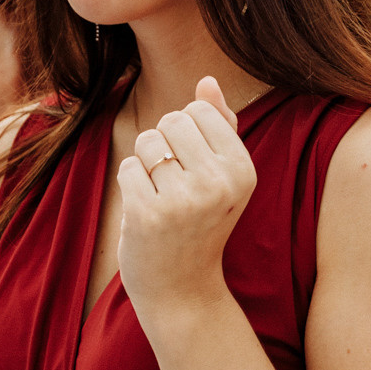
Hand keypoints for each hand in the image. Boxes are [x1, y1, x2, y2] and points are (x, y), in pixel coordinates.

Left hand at [115, 77, 256, 315]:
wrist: (182, 288)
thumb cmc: (201, 222)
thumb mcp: (222, 176)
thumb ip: (219, 126)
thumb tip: (207, 81)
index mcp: (243, 169)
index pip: (199, 111)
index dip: (187, 133)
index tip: (195, 168)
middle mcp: (219, 184)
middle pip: (171, 121)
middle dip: (164, 146)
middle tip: (175, 186)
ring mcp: (184, 201)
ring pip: (147, 142)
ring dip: (145, 165)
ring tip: (161, 198)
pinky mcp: (148, 215)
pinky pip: (128, 167)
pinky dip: (130, 184)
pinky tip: (145, 211)